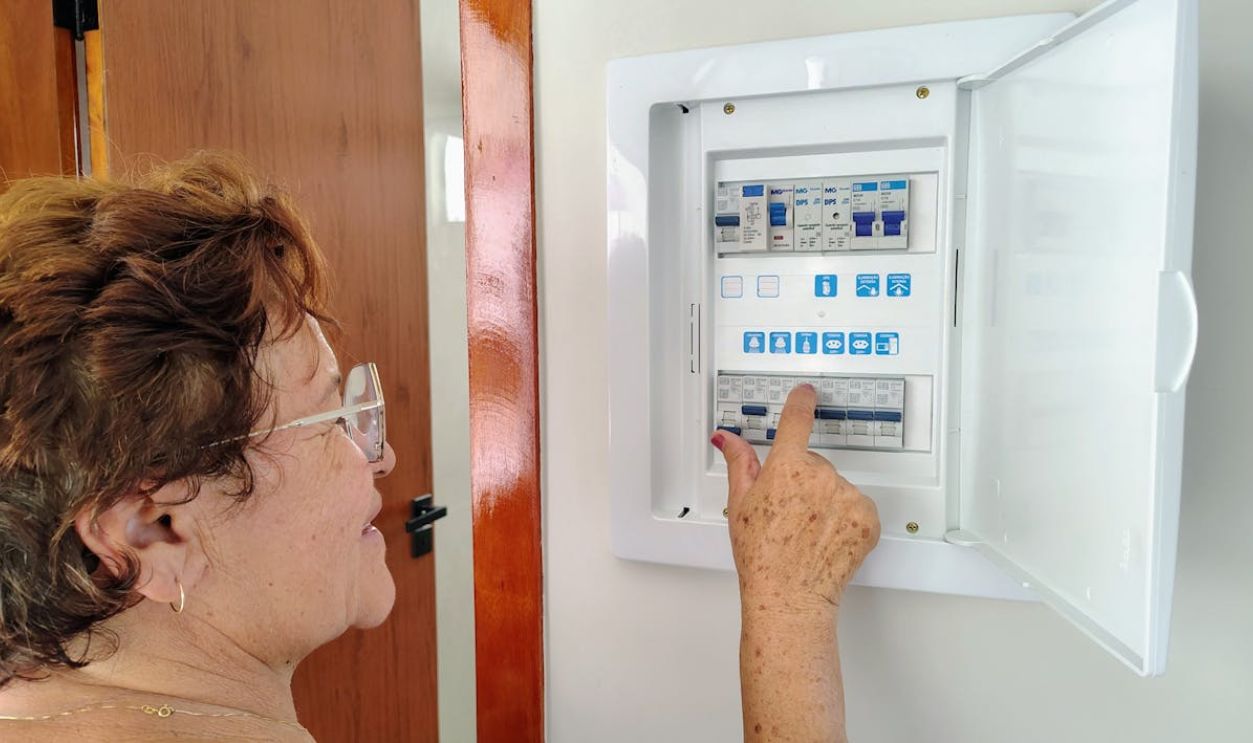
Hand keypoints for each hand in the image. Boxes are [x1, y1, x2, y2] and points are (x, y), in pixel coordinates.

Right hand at [713, 383, 879, 614]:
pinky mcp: (868, 518)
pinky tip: (827, 538)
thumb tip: (727, 438)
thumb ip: (739, 463)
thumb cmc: (761, 555)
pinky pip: (858, 507)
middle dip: (805, 481)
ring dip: (827, 502)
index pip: (796, 421)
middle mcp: (820, 476)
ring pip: (838, 487)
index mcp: (786, 467)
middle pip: (816, 464)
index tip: (805, 393)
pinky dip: (847, 520)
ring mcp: (847, 496)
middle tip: (789, 513)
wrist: (789, 595)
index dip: (800, 402)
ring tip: (808, 530)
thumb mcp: (740, 504)